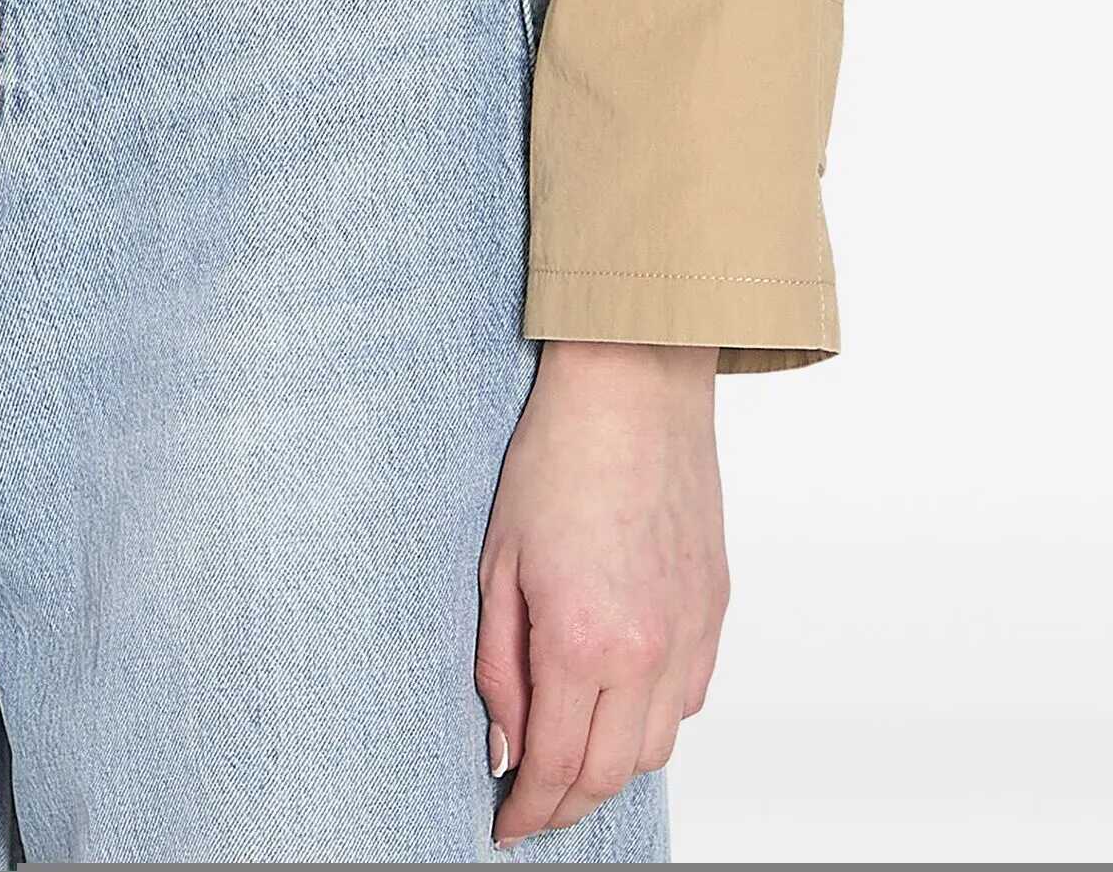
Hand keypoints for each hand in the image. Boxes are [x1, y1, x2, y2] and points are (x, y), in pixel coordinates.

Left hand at [477, 339, 726, 846]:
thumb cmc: (556, 458)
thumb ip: (499, 667)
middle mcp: (648, 652)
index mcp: (583, 641)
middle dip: (568, 803)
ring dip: (612, 765)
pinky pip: (689, 698)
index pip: (558, 767)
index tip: (506, 825)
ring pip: (658, 747)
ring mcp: (691, 632)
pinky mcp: (715, 608)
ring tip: (570, 752)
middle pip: (612, 774)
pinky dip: (654, 717)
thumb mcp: (497, 563)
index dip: (529, 810)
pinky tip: (619, 698)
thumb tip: (504, 747)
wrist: (633, 387)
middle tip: (532, 803)